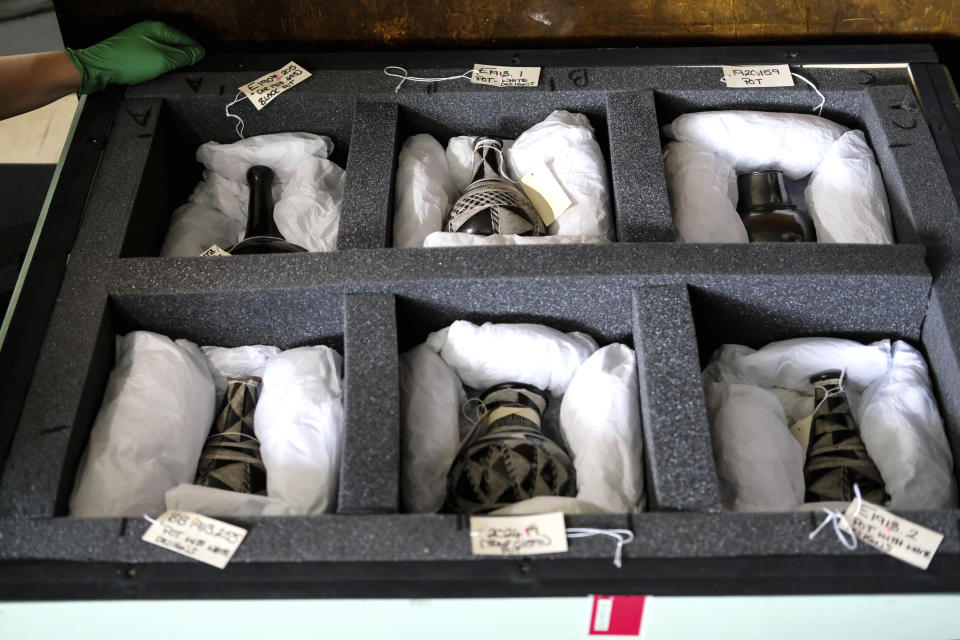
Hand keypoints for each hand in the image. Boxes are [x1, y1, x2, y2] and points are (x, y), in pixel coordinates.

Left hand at [66, 20, 204, 94]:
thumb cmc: (129, 62)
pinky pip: (155, 56)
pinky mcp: (135, 50)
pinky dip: (160, 65)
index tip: (202, 68)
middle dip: (184, 58)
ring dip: (171, 63)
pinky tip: (159, 74)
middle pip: (177, 45)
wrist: (98, 68)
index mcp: (159, 28)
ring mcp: (141, 40)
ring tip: (175, 75)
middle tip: (189, 74)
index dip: (195, 54)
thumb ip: (183, 56)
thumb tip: (199, 53)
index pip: (187, 40)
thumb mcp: (161, 60)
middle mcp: (151, 30)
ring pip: (166, 52)